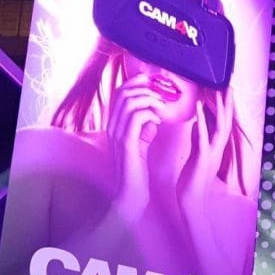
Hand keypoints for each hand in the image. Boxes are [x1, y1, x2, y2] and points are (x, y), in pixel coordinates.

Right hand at [106, 74, 163, 217]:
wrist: (131, 193)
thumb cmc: (137, 170)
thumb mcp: (140, 144)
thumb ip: (144, 128)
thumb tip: (153, 115)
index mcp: (114, 124)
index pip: (119, 93)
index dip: (135, 82)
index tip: (153, 81)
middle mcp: (112, 126)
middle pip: (123, 92)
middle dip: (144, 87)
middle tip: (161, 94)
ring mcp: (117, 134)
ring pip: (129, 102)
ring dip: (150, 99)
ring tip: (163, 106)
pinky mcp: (126, 143)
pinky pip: (136, 118)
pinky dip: (150, 113)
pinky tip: (159, 120)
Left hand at [180, 88, 234, 207]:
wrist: (191, 201)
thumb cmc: (192, 180)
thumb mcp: (196, 154)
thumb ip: (197, 138)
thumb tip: (197, 122)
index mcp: (215, 147)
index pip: (222, 122)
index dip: (224, 106)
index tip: (224, 88)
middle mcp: (217, 148)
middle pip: (226, 121)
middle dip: (228, 103)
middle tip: (230, 84)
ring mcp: (212, 153)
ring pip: (220, 127)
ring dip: (221, 109)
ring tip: (220, 92)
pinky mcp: (203, 158)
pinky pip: (203, 138)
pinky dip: (202, 123)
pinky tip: (198, 110)